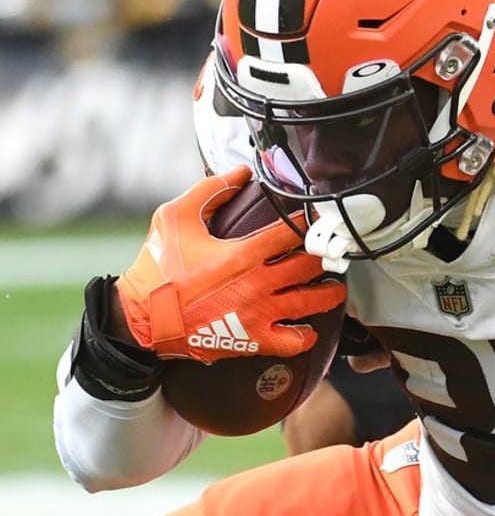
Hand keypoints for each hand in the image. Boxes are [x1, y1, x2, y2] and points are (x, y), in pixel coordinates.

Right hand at [115, 167, 345, 360]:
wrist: (140, 319)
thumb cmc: (157, 268)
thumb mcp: (174, 218)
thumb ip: (210, 191)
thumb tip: (241, 173)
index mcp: (243, 253)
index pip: (292, 232)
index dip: (311, 221)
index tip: (321, 218)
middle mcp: (258, 284)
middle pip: (310, 266)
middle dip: (326, 256)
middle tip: (332, 252)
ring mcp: (258, 314)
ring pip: (310, 302)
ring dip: (328, 294)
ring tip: (334, 288)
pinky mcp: (252, 340)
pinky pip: (292, 342)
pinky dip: (305, 336)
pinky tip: (308, 329)